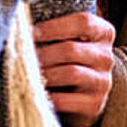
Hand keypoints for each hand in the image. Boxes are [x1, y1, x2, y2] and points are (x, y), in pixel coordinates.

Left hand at [33, 11, 118, 126]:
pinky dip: (49, 96)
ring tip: (27, 74)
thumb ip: (52, 31)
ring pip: (70, 73)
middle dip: (43, 53)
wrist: (78, 94)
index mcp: (103, 33)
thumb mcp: (65, 40)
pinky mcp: (94, 104)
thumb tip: (21, 29)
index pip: (83, 22)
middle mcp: (106, 57)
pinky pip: (67, 99)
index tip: (30, 32)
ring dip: (45, 74)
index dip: (54, 27)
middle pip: (71, 49)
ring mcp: (103, 82)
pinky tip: (36, 92)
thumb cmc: (65, 60)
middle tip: (22, 57)